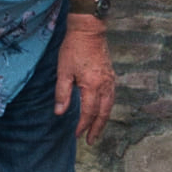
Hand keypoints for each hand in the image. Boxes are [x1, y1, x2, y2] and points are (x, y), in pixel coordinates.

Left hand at [54, 21, 114, 144]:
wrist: (89, 30)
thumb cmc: (73, 49)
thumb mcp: (63, 71)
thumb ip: (62, 93)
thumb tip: (60, 113)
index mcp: (92, 85)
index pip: (89, 112)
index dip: (83, 125)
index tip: (77, 135)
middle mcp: (105, 85)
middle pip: (103, 113)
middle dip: (96, 128)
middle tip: (90, 141)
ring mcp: (110, 80)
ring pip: (109, 106)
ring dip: (103, 120)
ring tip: (97, 131)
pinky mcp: (111, 75)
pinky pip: (111, 97)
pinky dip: (107, 108)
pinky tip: (102, 111)